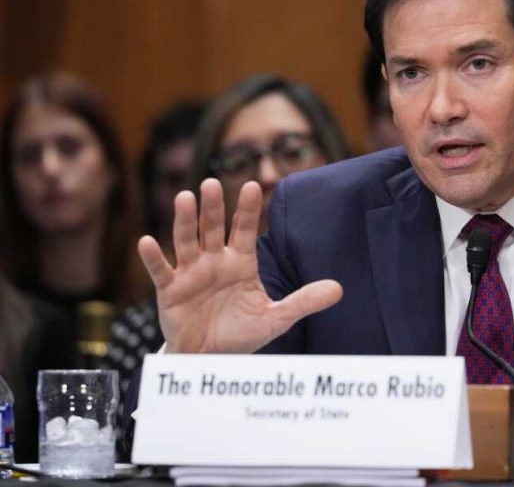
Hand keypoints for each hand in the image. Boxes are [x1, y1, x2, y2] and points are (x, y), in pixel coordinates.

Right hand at [137, 178, 341, 353]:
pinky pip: (160, 271)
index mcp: (241, 262)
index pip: (246, 230)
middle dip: (213, 207)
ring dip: (185, 220)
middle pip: (214, 228)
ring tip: (184, 197)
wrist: (212, 359)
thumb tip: (339, 289)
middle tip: (212, 182)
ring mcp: (191, 273)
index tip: (252, 185)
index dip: (248, 209)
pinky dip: (153, 257)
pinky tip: (146, 241)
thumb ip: (304, 301)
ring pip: (187, 241)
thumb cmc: (243, 333)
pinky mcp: (170, 291)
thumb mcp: (276, 317)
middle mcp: (215, 261)